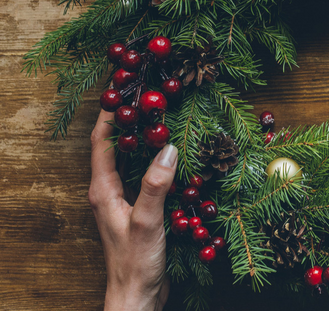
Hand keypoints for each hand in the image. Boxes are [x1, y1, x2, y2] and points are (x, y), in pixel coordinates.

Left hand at [89, 109, 177, 310]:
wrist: (137, 297)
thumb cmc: (135, 262)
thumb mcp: (147, 220)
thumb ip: (157, 184)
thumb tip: (169, 147)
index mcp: (102, 190)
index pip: (102, 142)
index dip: (110, 114)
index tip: (123, 88)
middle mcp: (109, 192)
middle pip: (115, 147)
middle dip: (129, 120)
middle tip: (148, 96)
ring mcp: (123, 201)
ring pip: (131, 160)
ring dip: (144, 139)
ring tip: (163, 117)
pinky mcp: (138, 211)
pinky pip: (145, 175)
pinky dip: (156, 160)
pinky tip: (176, 155)